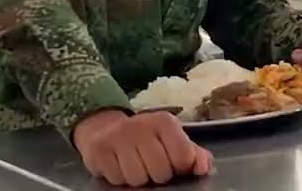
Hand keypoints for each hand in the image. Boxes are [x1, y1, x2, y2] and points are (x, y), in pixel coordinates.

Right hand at [73, 109, 211, 186]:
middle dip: (158, 174)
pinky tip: (119, 165)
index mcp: (165, 122)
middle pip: (161, 172)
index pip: (184, 157)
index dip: (180, 167)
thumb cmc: (146, 138)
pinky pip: (117, 180)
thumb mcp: (172, 139)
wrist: (104, 127)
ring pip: (138, 179)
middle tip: (151, 164)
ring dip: (139, 178)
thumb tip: (203, 168)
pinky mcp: (99, 149)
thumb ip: (194, 154)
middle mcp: (141, 125)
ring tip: (136, 165)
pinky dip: (120, 178)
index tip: (173, 162)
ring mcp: (118, 136)